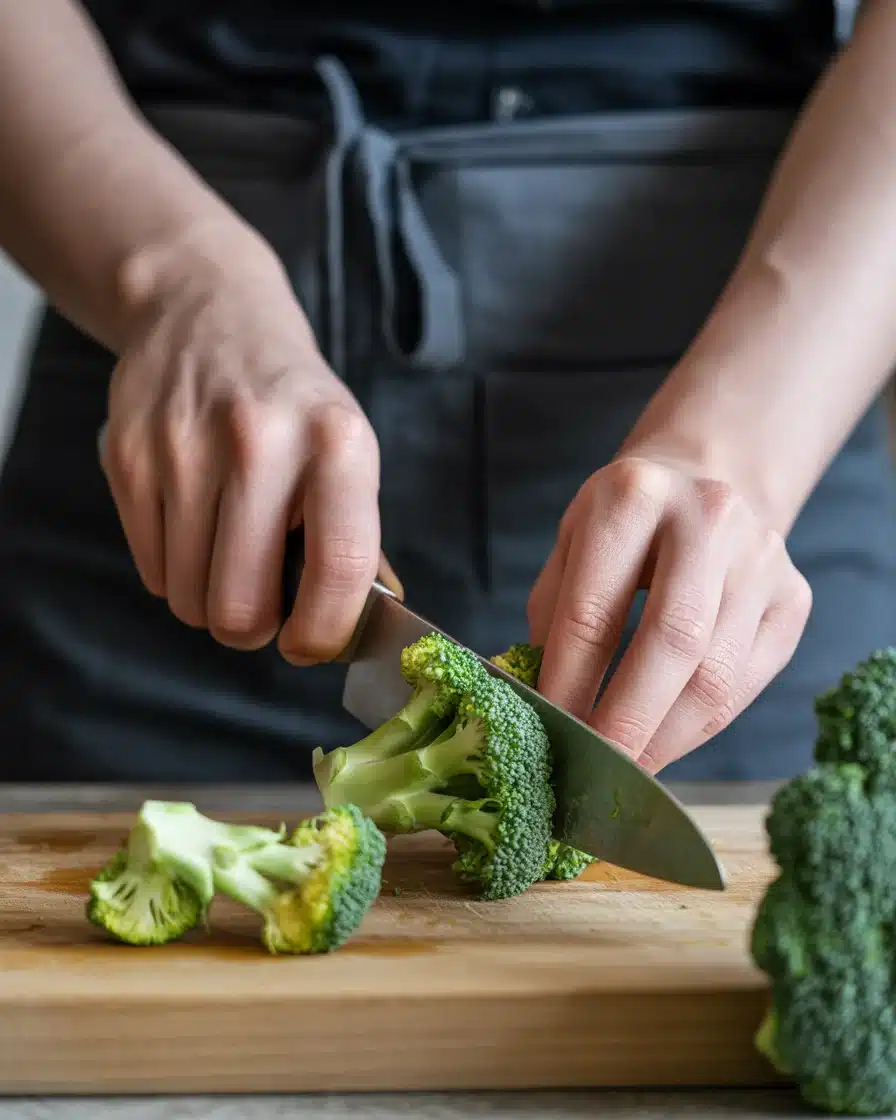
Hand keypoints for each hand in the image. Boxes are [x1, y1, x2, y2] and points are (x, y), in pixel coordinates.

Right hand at [100, 231, 389, 662]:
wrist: (207, 312)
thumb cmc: (291, 401)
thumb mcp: (346, 449)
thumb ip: (356, 537)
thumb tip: (366, 622)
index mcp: (337, 444)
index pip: (338, 570)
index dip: (324, 632)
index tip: (311, 644)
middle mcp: (260, 442)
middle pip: (241, 607)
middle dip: (251, 628)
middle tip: (262, 605)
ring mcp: (184, 448)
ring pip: (187, 598)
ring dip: (208, 600)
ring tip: (228, 556)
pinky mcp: (128, 456)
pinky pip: (150, 569)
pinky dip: (174, 571)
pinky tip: (193, 526)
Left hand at [528, 456, 812, 772]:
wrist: (706, 480)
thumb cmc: (625, 526)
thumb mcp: (571, 545)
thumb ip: (550, 618)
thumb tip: (530, 700)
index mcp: (633, 496)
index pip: (594, 608)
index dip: (569, 681)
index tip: (550, 729)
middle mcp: (707, 518)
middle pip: (671, 641)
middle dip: (627, 720)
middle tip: (596, 770)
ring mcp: (761, 557)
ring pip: (716, 674)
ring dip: (667, 737)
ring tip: (628, 769)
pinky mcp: (793, 597)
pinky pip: (748, 683)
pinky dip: (703, 728)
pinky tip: (667, 743)